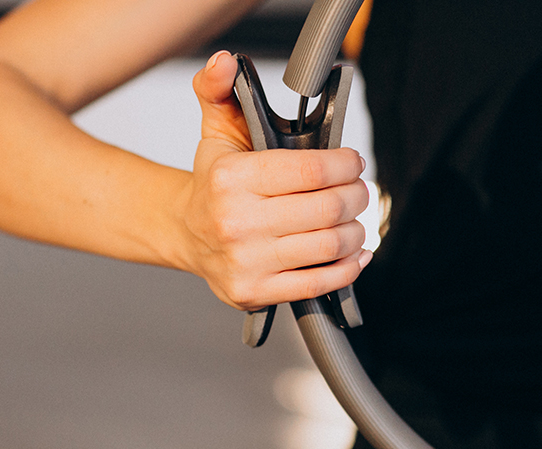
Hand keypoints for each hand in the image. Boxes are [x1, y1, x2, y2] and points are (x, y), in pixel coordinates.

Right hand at [177, 51, 371, 311]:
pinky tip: (350, 254)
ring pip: (329, 245)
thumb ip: (219, 90)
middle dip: (356, 196)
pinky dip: (346, 268)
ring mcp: (245, 261)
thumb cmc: (212, 186)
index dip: (345, 164)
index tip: (351, 163)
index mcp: (231, 180)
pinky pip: (317, 283)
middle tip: (356, 191)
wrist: (185, 233)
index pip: (312, 169)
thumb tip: (224, 64)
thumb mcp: (216, 132)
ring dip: (355, 232)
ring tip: (351, 221)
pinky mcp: (254, 291)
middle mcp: (235, 223)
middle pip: (328, 208)